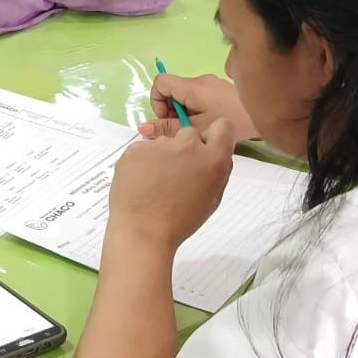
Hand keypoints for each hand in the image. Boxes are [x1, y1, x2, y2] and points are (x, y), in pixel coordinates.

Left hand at [107, 119, 235, 252]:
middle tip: (176, 174)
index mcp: (212, 158)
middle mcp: (188, 145)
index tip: (206, 149)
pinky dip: (142, 161)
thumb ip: (217, 171)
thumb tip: (214, 154)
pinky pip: (143, 150)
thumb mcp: (212, 198)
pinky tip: (140, 182)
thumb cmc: (180, 221)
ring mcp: (159, 145)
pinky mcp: (135, 149)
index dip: (214, 137)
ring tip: (154, 183)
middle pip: (190, 134)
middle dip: (186, 149)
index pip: (222, 126)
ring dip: (162, 156)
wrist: (142, 231)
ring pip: (164, 143)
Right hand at [140, 74, 257, 143]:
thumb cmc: (232, 121)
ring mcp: (212, 84)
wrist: (270, 114)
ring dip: (184, 112)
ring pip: (185, 95)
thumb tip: (143, 128)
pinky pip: (198, 97)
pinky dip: (196, 110)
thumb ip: (169, 128)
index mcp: (192, 87)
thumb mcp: (197, 129)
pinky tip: (210, 124)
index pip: (160, 82)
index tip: (167, 119)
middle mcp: (200, 81)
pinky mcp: (221, 90)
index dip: (157, 100)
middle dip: (170, 110)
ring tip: (198, 129)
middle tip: (182, 129)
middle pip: (172, 90)